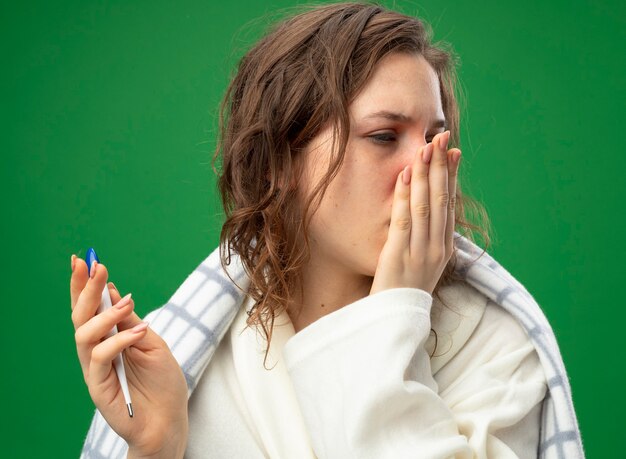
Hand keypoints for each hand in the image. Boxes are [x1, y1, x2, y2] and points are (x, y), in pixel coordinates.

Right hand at [70, 256, 187, 457]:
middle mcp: (96, 351)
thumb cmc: (163, 383)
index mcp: (108, 338)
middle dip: (87, 288)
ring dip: (104, 313)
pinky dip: (119, 340)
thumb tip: (114, 292)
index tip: (83, 258)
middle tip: (97, 265)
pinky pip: (99, 357)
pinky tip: (140, 331)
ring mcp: (95, 369)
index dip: (83, 284)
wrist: (170, 420)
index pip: (89, 307)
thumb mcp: (151, 343)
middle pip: (80, 316)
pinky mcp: (98, 387)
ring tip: (128, 302)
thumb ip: (130, 322)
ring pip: (83, 334)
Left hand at [370, 130, 460, 295]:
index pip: (449, 204)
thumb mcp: (424, 262)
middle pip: (440, 198)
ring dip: (424, 174)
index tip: (453, 151)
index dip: (451, 176)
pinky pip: (402, 220)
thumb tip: (429, 208)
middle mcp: (436, 247)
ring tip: (425, 148)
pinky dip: (403, 196)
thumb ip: (427, 236)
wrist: (396, 322)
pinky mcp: (398, 256)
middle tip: (441, 137)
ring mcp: (419, 251)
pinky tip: (403, 175)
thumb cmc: (406, 289)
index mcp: (444, 247)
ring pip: (424, 205)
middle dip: (440, 166)